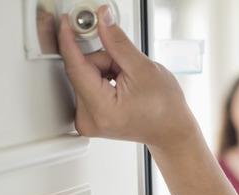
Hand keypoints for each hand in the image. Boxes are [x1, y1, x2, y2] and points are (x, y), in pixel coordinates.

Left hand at [57, 5, 197, 148]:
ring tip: (127, 84)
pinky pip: (86, 86)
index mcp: (102, 110)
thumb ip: (117, 43)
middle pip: (81, 70)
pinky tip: (119, 89)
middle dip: (102, 62)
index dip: (70, 41)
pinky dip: (101, 80)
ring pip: (84, 76)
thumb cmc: (165, 109)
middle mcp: (88, 119)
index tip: (67, 23)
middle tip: (126, 70)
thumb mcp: (144, 69)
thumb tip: (102, 21)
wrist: (171, 130)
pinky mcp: (87, 118)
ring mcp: (86, 120)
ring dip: (103, 71)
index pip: (75, 67)